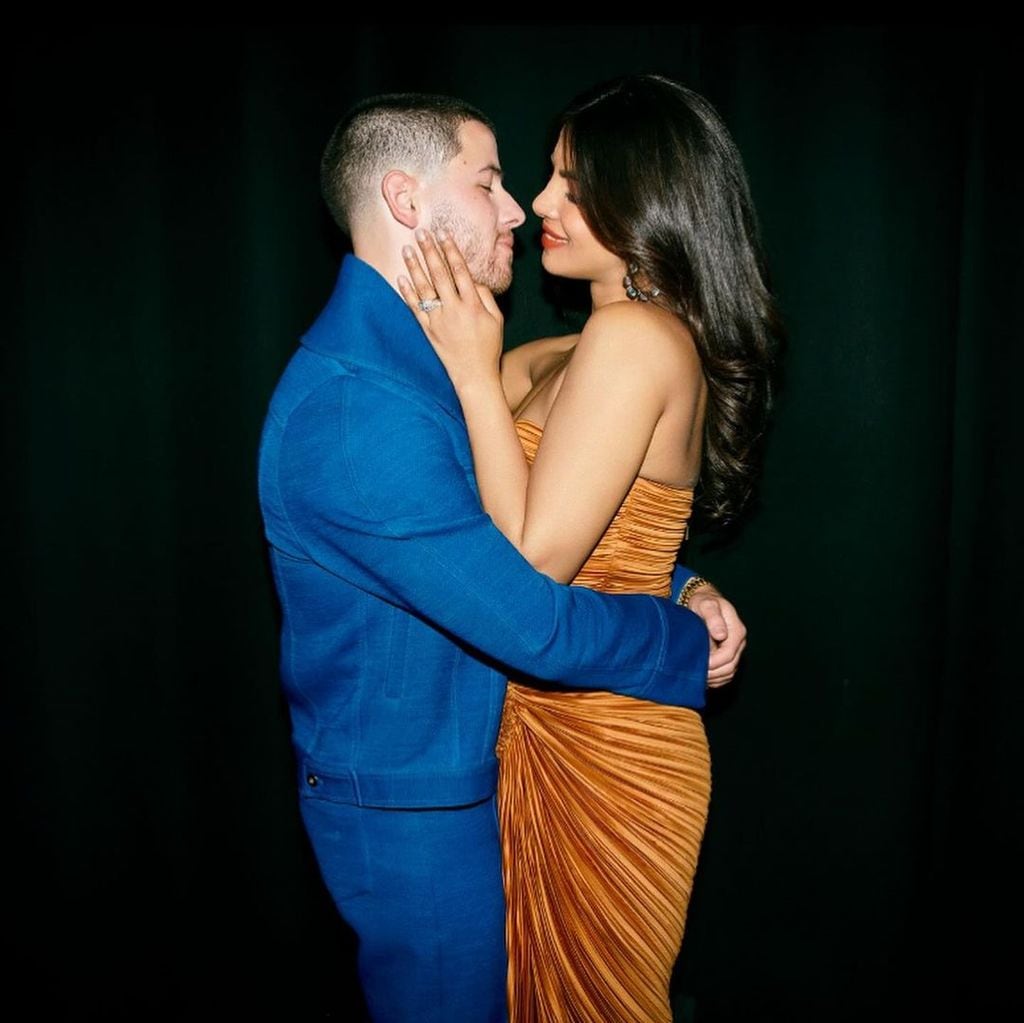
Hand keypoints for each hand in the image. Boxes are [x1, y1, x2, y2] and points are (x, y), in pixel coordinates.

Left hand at [398, 229, 503, 390]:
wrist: (475, 376)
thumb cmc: (488, 347)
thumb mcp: (497, 320)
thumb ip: (486, 297)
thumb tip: (473, 279)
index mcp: (473, 305)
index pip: (460, 270)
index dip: (451, 250)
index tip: (443, 233)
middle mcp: (454, 309)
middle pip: (439, 274)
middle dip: (430, 251)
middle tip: (421, 232)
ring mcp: (439, 320)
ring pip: (424, 288)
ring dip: (415, 266)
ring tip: (407, 249)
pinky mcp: (428, 331)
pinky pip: (415, 309)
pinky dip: (407, 293)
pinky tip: (401, 278)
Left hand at [687, 583, 746, 687]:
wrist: (704, 603)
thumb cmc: (703, 603)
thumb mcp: (706, 605)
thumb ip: (713, 618)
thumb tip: (721, 635)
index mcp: (737, 631)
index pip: (729, 654)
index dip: (714, 662)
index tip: (698, 663)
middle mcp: (739, 643)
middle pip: (730, 667)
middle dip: (713, 673)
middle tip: (694, 673)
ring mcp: (735, 651)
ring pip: (728, 673)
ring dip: (713, 678)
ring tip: (696, 676)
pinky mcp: (729, 657)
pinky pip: (725, 675)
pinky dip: (715, 679)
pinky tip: (702, 677)